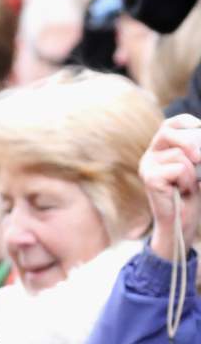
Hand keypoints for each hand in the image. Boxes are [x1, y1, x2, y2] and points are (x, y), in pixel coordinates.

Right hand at [141, 114, 200, 259]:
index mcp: (160, 149)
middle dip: (192, 142)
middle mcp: (150, 155)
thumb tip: (200, 149)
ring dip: (193, 171)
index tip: (199, 130)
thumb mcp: (197, 166)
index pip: (170, 124)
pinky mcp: (150, 178)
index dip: (186, 122)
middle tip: (199, 160)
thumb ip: (197, 151)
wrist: (181, 221)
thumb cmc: (191, 193)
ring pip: (180, 154)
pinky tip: (181, 190)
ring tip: (188, 185)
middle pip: (169, 131)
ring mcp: (147, 166)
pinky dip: (187, 180)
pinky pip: (179, 168)